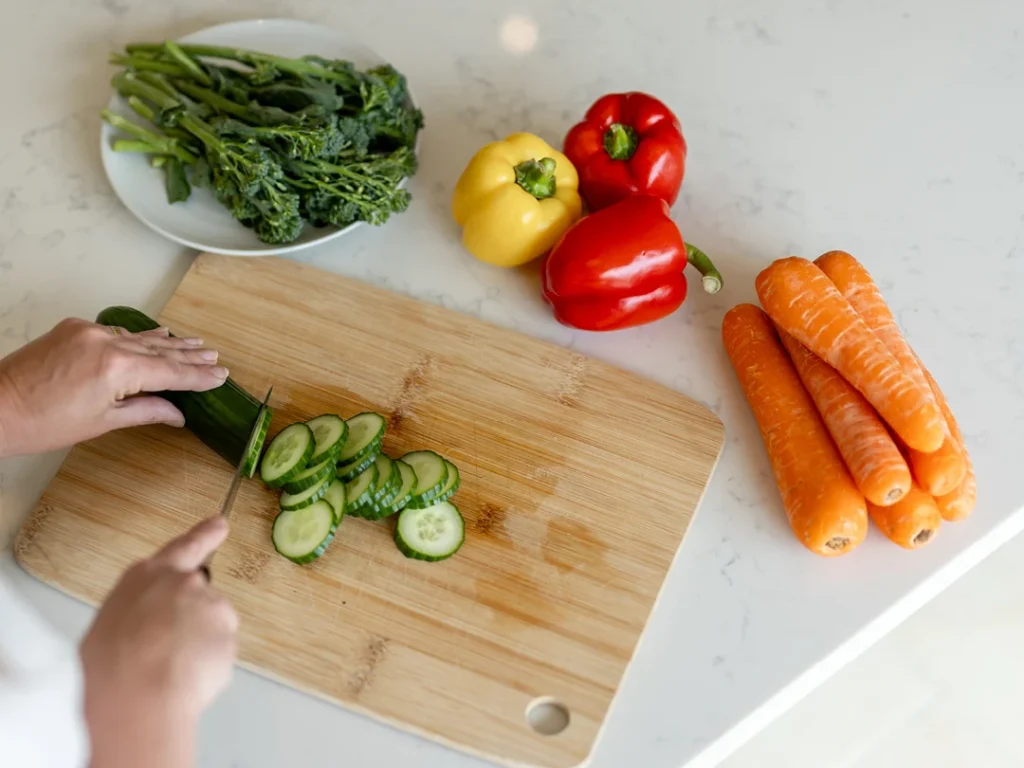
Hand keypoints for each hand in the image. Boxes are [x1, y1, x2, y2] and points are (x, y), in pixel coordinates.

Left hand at [0, 317, 227, 457]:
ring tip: (196, 344)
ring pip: (140, 338)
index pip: (170, 372)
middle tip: (215, 357)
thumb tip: (177, 413)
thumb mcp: (102, 422)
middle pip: (159, 350)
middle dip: (189, 355)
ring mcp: (90, 332)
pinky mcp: (75, 328)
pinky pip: (117, 332)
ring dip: (169, 343)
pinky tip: (157, 336)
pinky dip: (139, 338)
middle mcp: (107, 343)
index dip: (198, 376)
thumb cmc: (43, 423)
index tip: (220, 375)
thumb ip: (146, 410)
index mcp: (117, 369)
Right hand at [81, 517, 237, 767]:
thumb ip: (141, 613)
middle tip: (168, 653)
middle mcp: (185, 582)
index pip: (184, 547)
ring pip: (211, 629)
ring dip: (197, 647)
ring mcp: (211, 605)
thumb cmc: (107, 665)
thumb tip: (150, 630)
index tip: (220, 524)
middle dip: (190, 623)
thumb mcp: (111, 625)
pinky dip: (207, 667)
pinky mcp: (229, 633)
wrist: (135, 693)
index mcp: (148, 575)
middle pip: (198, 599)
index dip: (204, 535)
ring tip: (167, 672)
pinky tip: (184, 680)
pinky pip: (219, 653)